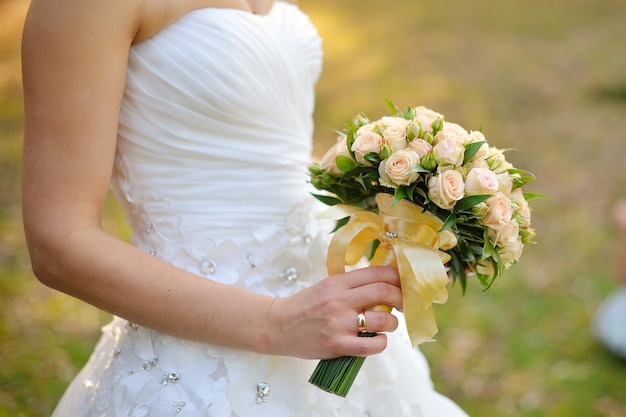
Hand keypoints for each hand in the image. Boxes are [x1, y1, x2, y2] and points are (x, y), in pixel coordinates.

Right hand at [268, 265, 401, 358]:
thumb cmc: (306, 306)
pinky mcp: (336, 345)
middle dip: (402, 298)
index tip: (406, 284)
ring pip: (382, 320)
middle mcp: (339, 300)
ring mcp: (338, 323)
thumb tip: (387, 285)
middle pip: (384, 292)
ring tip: (389, 325)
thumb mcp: (327, 287)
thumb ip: (353, 285)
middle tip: (405, 305)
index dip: (399, 277)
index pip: (377, 273)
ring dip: (393, 323)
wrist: (278, 326)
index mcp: (338, 282)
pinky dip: (381, 343)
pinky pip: (370, 345)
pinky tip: (378, 340)